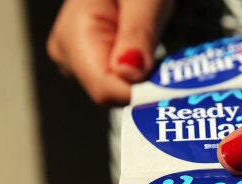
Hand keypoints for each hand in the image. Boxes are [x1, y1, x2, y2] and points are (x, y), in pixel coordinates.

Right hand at [47, 0, 172, 104]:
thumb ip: (137, 33)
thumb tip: (130, 73)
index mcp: (74, 36)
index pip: (105, 89)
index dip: (141, 92)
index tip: (173, 85)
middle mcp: (68, 54)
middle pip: (112, 93)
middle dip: (144, 83)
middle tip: (170, 61)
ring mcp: (77, 59)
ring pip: (117, 90)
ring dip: (144, 77)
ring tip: (155, 45)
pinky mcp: (91, 60)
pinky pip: (118, 80)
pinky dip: (140, 73)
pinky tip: (146, 51)